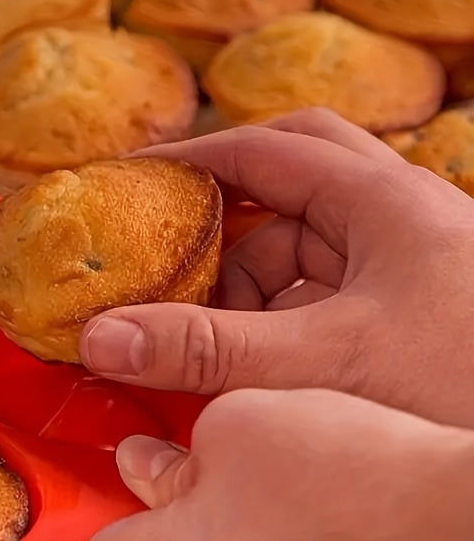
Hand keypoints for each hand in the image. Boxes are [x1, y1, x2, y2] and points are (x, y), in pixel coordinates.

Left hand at [41, 388, 473, 540]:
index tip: (25, 499)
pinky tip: (239, 483)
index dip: (31, 533)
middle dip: (103, 508)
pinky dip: (211, 535)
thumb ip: (165, 453)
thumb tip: (148, 467)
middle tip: (104, 450)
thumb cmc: (346, 485)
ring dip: (163, 517)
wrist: (456, 532)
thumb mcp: (229, 424)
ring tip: (176, 452)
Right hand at [78, 108, 473, 427]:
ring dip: (251, 273)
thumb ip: (209, 350)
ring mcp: (408, 261)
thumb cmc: (462, 392)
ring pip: (308, 237)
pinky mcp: (410, 305)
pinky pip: (325, 286)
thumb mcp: (321, 364)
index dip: (192, 159)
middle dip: (228, 202)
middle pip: (296, 170)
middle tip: (175, 236)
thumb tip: (103, 337)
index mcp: (385, 203)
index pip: (267, 148)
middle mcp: (400, 217)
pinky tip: (256, 355)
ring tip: (208, 323)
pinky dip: (280, 310)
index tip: (134, 181)